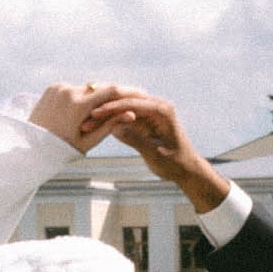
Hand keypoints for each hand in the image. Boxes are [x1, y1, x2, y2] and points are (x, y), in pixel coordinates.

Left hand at [28, 81, 128, 153]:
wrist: (33, 146)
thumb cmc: (64, 149)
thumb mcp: (89, 141)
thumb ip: (110, 126)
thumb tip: (132, 115)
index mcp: (79, 106)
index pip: (110, 91)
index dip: (127, 92)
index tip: (137, 95)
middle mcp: (69, 91)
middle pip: (97, 89)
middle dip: (107, 98)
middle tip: (117, 107)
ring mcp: (59, 87)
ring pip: (84, 89)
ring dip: (91, 99)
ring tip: (92, 115)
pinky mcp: (52, 87)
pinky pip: (72, 89)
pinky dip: (77, 98)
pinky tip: (76, 112)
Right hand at [91, 86, 232, 212]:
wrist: (187, 170)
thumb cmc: (176, 164)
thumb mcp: (155, 154)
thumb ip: (136, 139)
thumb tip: (113, 127)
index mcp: (162, 110)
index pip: (132, 104)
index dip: (111, 108)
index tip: (94, 114)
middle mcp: (156, 107)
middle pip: (125, 101)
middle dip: (104, 109)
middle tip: (85, 115)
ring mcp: (149, 112)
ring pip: (122, 109)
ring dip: (105, 116)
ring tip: (85, 122)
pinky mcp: (144, 120)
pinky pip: (124, 117)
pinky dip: (110, 122)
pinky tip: (94, 125)